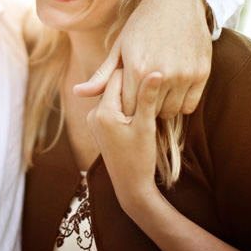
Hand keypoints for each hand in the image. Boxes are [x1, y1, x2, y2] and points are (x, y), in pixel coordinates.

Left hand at [73, 0, 210, 117]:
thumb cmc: (141, 25)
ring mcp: (184, 75)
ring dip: (161, 107)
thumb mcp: (119, 48)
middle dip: (141, 108)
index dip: (124, 106)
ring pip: (170, 112)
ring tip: (154, 92)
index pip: (127, 107)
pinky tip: (171, 90)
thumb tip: (78, 93)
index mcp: (136, 68)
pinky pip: (189, 105)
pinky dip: (180, 102)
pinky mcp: (201, 74)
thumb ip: (102, 75)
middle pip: (148, 112)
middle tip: (139, 95)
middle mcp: (160, 74)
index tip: (124, 99)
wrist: (176, 2)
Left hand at [87, 69, 162, 208]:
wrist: (130, 186)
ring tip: (150, 89)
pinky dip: (126, 104)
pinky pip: (113, 106)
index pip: (117, 78)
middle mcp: (93, 113)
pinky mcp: (99, 126)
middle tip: (152, 73)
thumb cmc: (140, 158)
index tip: (151, 64)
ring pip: (115, 96)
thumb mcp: (146, 126)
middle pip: (114, 86)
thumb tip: (156, 72)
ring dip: (130, 93)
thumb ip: (147, 98)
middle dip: (132, 82)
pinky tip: (142, 104)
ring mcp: (95, 120)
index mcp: (102, 111)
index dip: (135, 71)